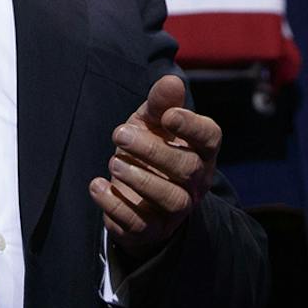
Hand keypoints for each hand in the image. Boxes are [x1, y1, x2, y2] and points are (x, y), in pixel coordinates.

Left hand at [91, 74, 221, 256]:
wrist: (137, 197)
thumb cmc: (149, 149)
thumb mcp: (151, 124)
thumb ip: (160, 103)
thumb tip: (171, 79)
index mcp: (199, 150)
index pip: (210, 138)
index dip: (193, 126)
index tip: (169, 116)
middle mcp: (194, 181)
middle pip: (187, 168)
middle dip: (153, 150)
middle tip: (119, 134)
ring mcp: (175, 208)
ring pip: (171, 199)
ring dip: (140, 179)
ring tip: (114, 161)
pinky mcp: (151, 229)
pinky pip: (139, 223)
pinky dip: (116, 205)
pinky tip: (98, 185)